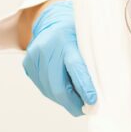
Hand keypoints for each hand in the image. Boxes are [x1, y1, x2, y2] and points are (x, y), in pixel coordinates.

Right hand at [22, 0, 96, 116]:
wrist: (53, 22)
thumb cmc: (77, 34)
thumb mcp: (88, 40)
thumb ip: (93, 61)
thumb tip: (102, 89)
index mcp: (66, 41)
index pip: (75, 68)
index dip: (84, 87)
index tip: (93, 102)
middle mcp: (47, 48)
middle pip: (58, 87)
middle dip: (74, 103)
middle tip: (86, 109)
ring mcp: (34, 57)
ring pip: (50, 91)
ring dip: (65, 99)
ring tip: (76, 97)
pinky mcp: (28, 64)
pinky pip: (43, 87)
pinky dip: (54, 93)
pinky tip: (62, 87)